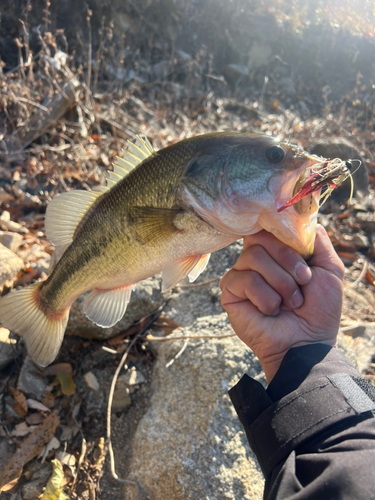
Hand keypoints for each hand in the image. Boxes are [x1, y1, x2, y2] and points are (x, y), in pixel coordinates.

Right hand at [220, 225, 343, 382]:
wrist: (307, 342)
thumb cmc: (319, 310)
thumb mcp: (329, 269)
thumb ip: (317, 240)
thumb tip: (302, 218)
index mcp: (277, 253)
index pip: (270, 227)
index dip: (284, 238)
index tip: (303, 257)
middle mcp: (256, 261)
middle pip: (261, 238)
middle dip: (288, 261)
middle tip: (303, 283)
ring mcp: (241, 275)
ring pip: (253, 257)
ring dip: (280, 282)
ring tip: (289, 303)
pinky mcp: (230, 292)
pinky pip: (243, 279)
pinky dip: (264, 297)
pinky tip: (271, 311)